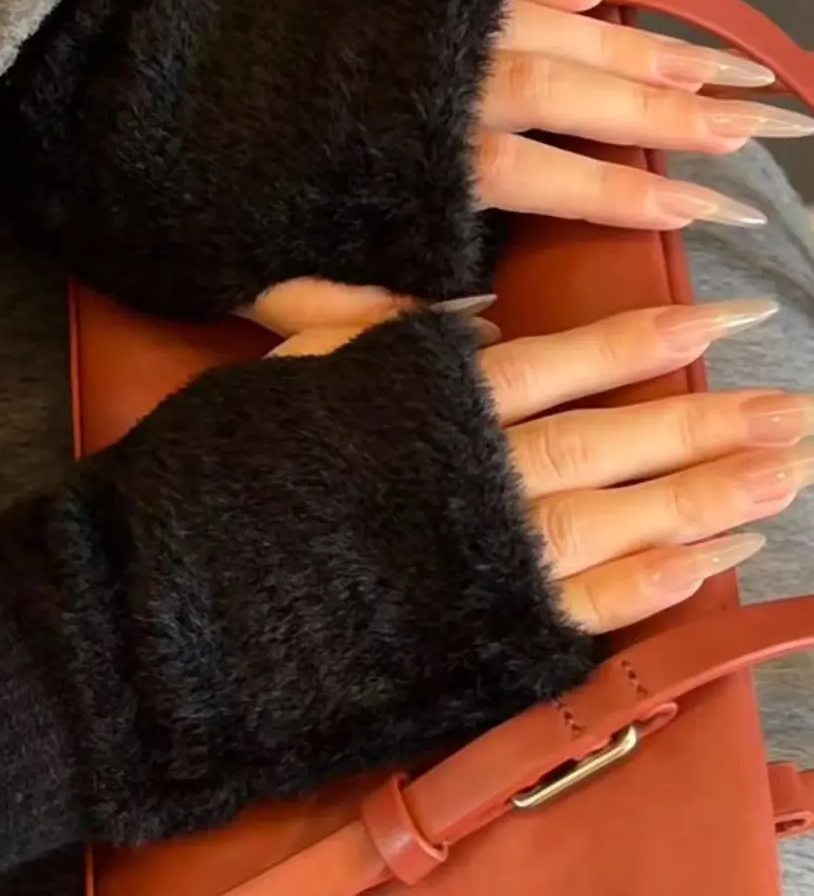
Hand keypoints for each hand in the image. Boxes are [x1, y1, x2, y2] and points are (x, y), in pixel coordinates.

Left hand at [243, 0, 813, 336]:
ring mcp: (435, 26)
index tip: (712, 211)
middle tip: (758, 131)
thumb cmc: (200, 198)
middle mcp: (447, 86)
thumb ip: (376, 309)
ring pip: (572, 32)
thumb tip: (469, 321)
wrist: (129, 91)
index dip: (642, 199)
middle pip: (587, 99)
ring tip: (727, 71)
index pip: (561, 184)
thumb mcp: (280, 286)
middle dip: (680, 117)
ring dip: (656, 50)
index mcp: (425, 167)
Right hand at [273, 297, 808, 633]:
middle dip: (708, 427)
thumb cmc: (233, 475)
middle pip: (608, 444)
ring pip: (615, 524)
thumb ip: (375, 334)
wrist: (188, 596)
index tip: (722, 325)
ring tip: (786, 478)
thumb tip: (475, 313)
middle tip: (797, 412)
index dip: (642, 344)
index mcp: (423, 407)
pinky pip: (582, 607)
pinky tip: (712, 562)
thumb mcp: (290, 379)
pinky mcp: (478, 629)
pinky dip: (651, 587)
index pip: (555, 365)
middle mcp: (469, 479)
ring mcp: (481, 560)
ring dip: (707, 502)